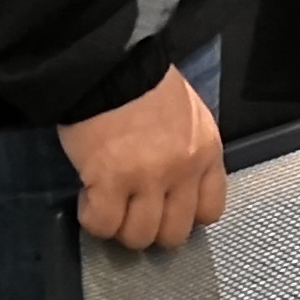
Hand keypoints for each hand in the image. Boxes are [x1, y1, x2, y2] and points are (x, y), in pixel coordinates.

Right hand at [56, 64, 227, 252]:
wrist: (111, 63)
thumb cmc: (147, 84)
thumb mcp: (188, 117)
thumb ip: (189, 152)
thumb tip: (175, 187)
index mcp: (206, 152)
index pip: (211, 211)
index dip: (185, 215)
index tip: (166, 206)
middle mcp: (182, 170)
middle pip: (173, 233)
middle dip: (151, 229)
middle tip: (132, 210)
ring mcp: (146, 178)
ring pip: (138, 236)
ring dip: (120, 227)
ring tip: (108, 203)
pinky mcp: (109, 180)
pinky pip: (103, 224)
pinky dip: (93, 218)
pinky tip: (89, 196)